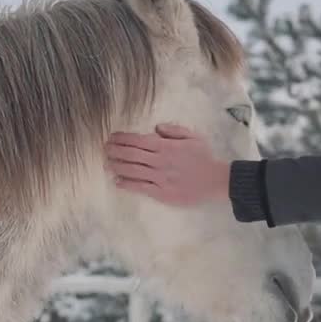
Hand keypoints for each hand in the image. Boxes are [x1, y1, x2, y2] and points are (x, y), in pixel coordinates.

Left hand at [105, 123, 229, 205]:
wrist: (216, 181)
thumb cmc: (204, 158)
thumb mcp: (192, 137)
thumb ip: (173, 130)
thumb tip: (156, 127)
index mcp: (166, 146)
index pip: (138, 140)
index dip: (123, 138)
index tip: (112, 136)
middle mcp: (160, 161)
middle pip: (131, 155)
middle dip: (115, 150)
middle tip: (104, 148)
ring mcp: (160, 178)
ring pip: (133, 170)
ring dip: (117, 166)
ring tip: (107, 162)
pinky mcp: (162, 193)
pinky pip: (140, 188)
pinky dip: (127, 184)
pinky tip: (117, 181)